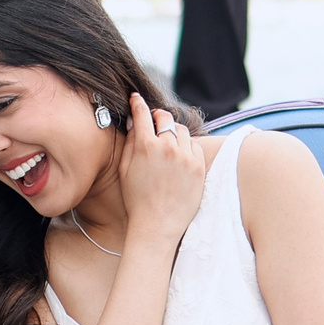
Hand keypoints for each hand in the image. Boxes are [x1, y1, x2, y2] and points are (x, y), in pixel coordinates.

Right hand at [119, 92, 208, 249]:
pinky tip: (179, 156)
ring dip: (173, 131)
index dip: (138, 103)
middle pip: (165, 117)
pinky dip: (186, 146)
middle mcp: (167, 147)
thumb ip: (130, 142)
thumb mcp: (124, 169)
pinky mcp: (199, 167)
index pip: (143, 113)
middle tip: (154, 121)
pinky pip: (194, 146)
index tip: (136, 98)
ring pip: (181, 130)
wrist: (157, 226)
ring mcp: (186, 157)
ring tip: (167, 142)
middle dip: (158, 116)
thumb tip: (135, 121)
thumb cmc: (136, 200)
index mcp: (145, 146)